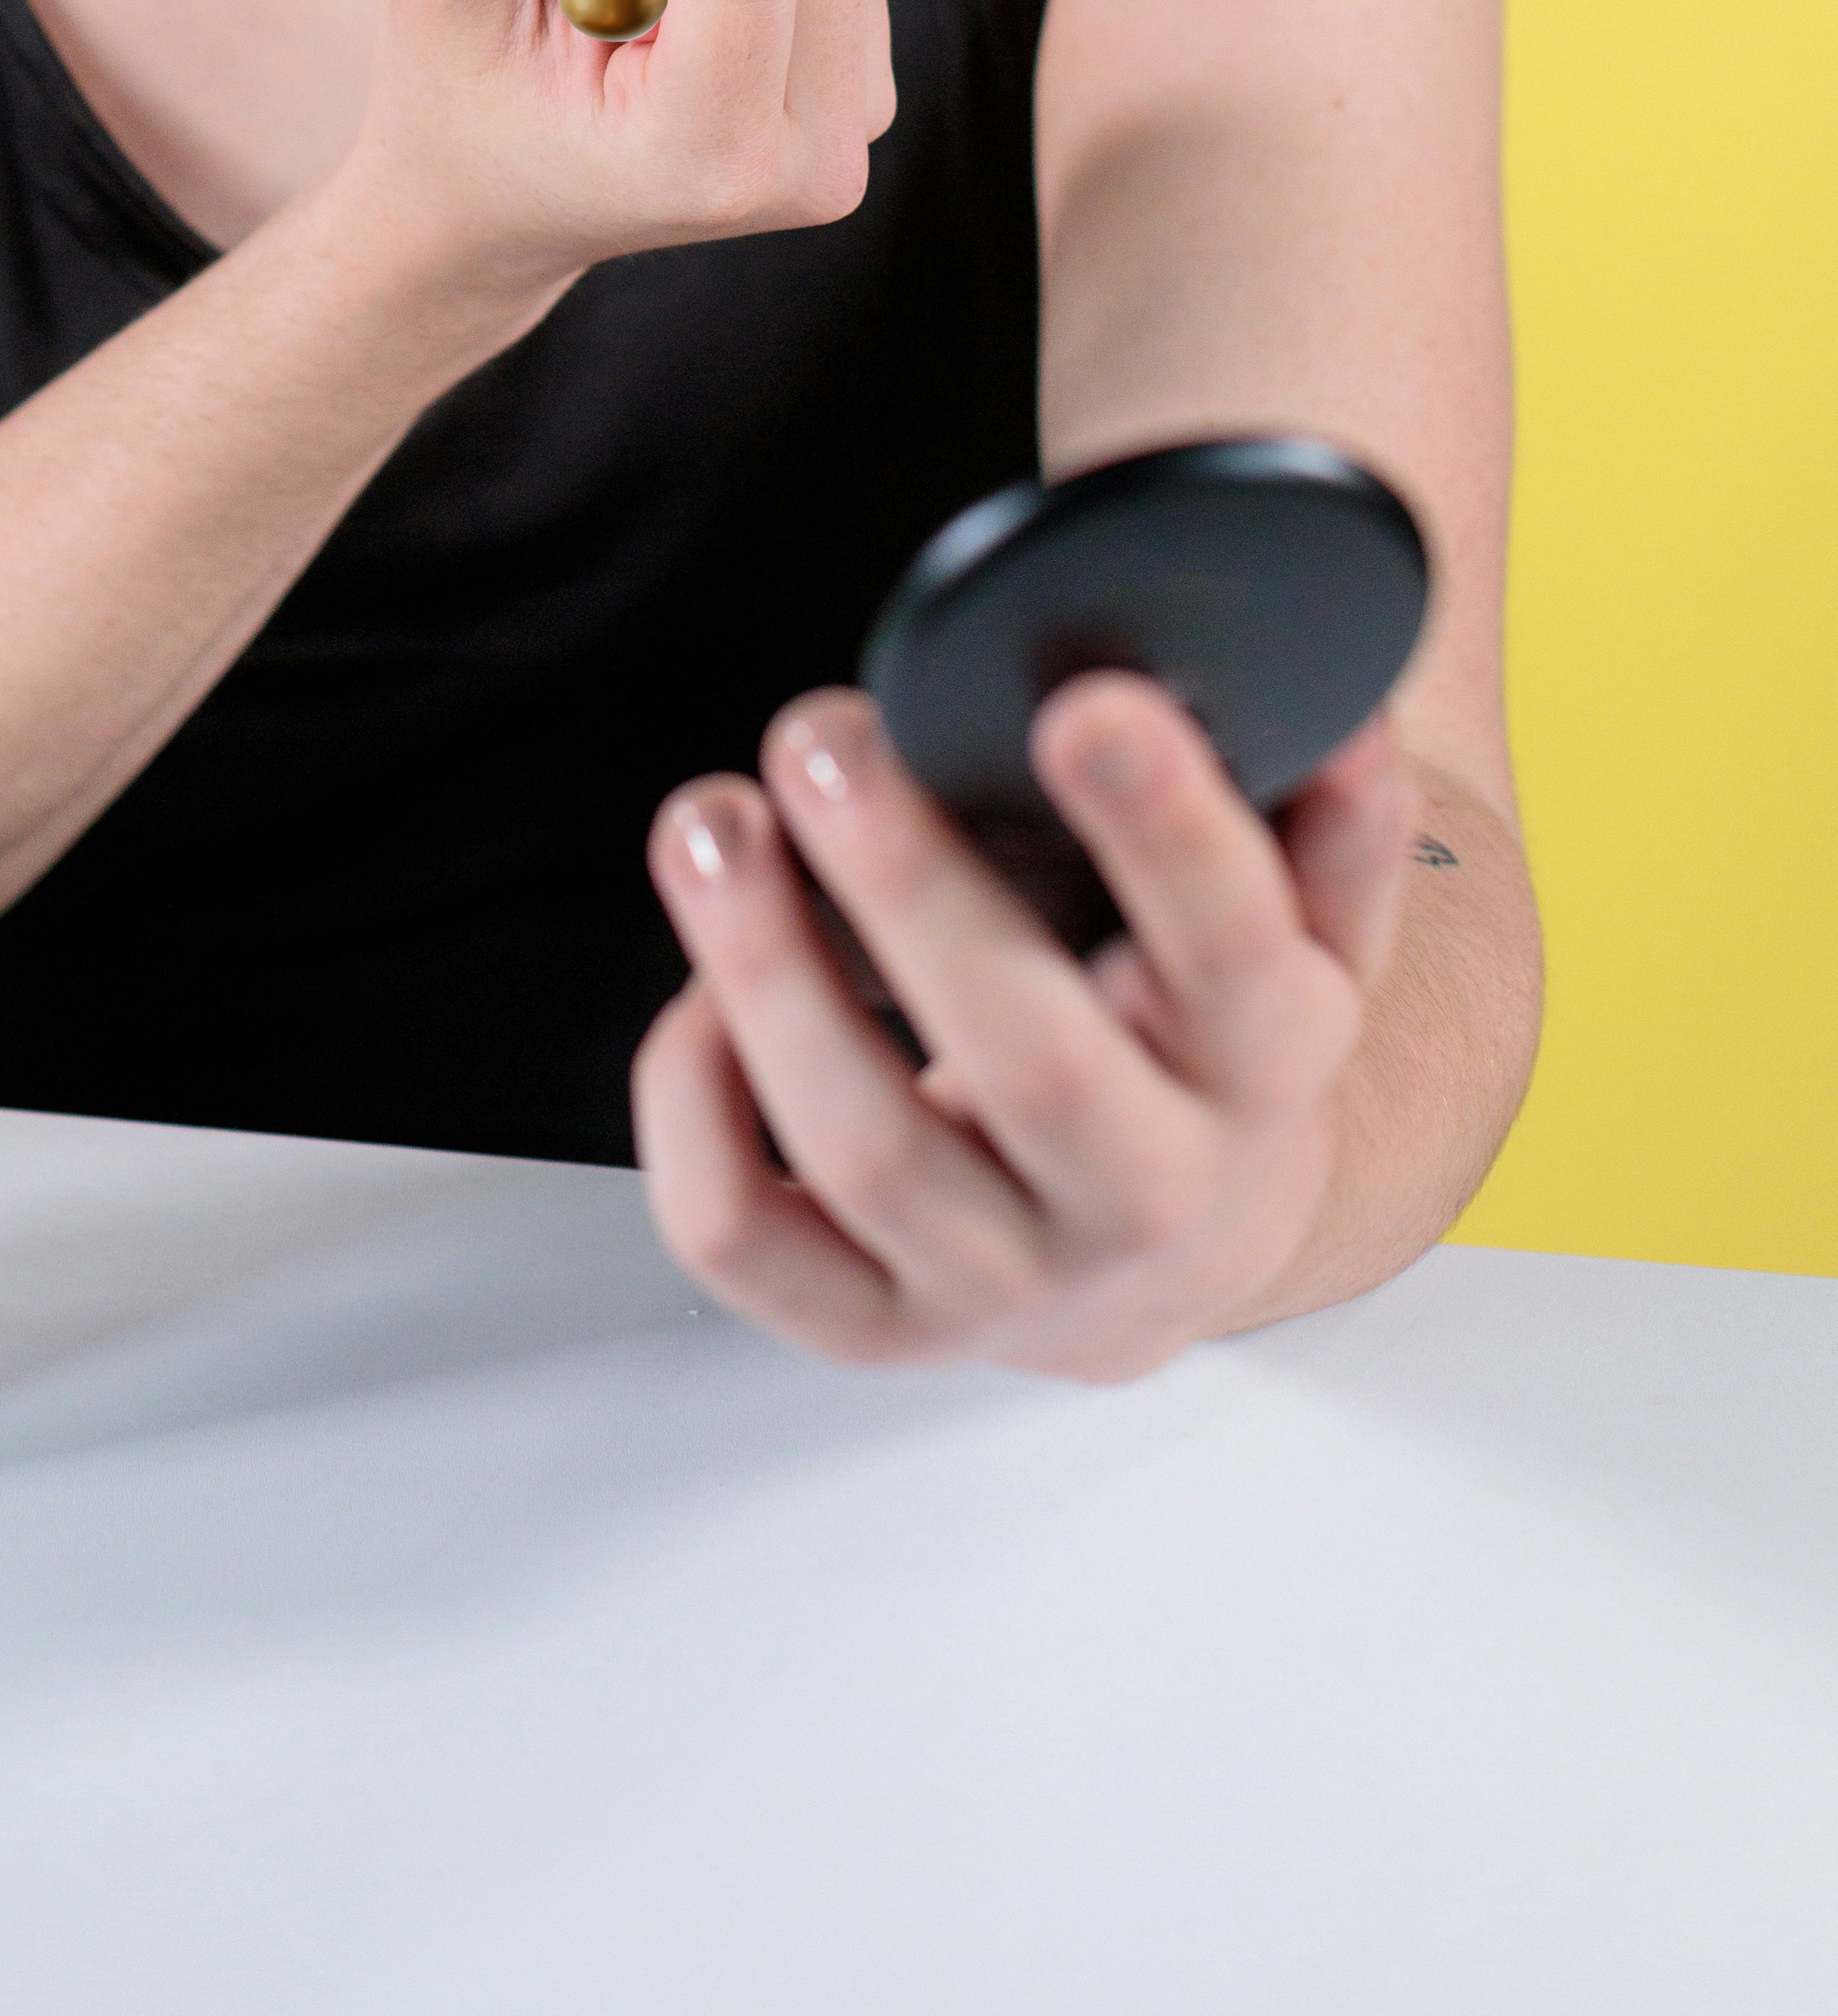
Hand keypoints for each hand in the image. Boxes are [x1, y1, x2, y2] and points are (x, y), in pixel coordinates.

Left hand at [632, 675, 1412, 1379]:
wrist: (1179, 1244)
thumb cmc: (1206, 1031)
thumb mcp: (1299, 921)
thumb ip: (1323, 809)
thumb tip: (1333, 700)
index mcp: (1263, 1065)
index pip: (1233, 953)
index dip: (1167, 829)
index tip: (1085, 704)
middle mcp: (1146, 1194)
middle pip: (1033, 1063)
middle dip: (912, 888)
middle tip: (823, 736)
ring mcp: (1004, 1279)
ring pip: (868, 1151)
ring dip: (765, 972)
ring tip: (710, 822)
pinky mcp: (876, 1324)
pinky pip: (745, 1237)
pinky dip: (691, 1109)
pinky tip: (694, 991)